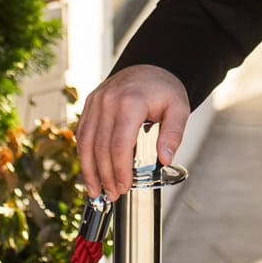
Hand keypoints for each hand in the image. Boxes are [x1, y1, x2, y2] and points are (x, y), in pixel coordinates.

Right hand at [75, 65, 191, 199]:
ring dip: (88, 170)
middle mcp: (107, 101)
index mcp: (130, 102)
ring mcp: (95, 103)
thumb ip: (173, 134)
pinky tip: (90, 171)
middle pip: (100, 147)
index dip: (120, 170)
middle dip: (105, 175)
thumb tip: (165, 159)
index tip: (125, 186)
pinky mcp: (89, 106)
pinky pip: (82, 134)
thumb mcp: (179, 108)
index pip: (120, 144)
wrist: (150, 67)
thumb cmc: (164, 89)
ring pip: (85, 143)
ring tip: (95, 191)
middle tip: (111, 195)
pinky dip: (84, 155)